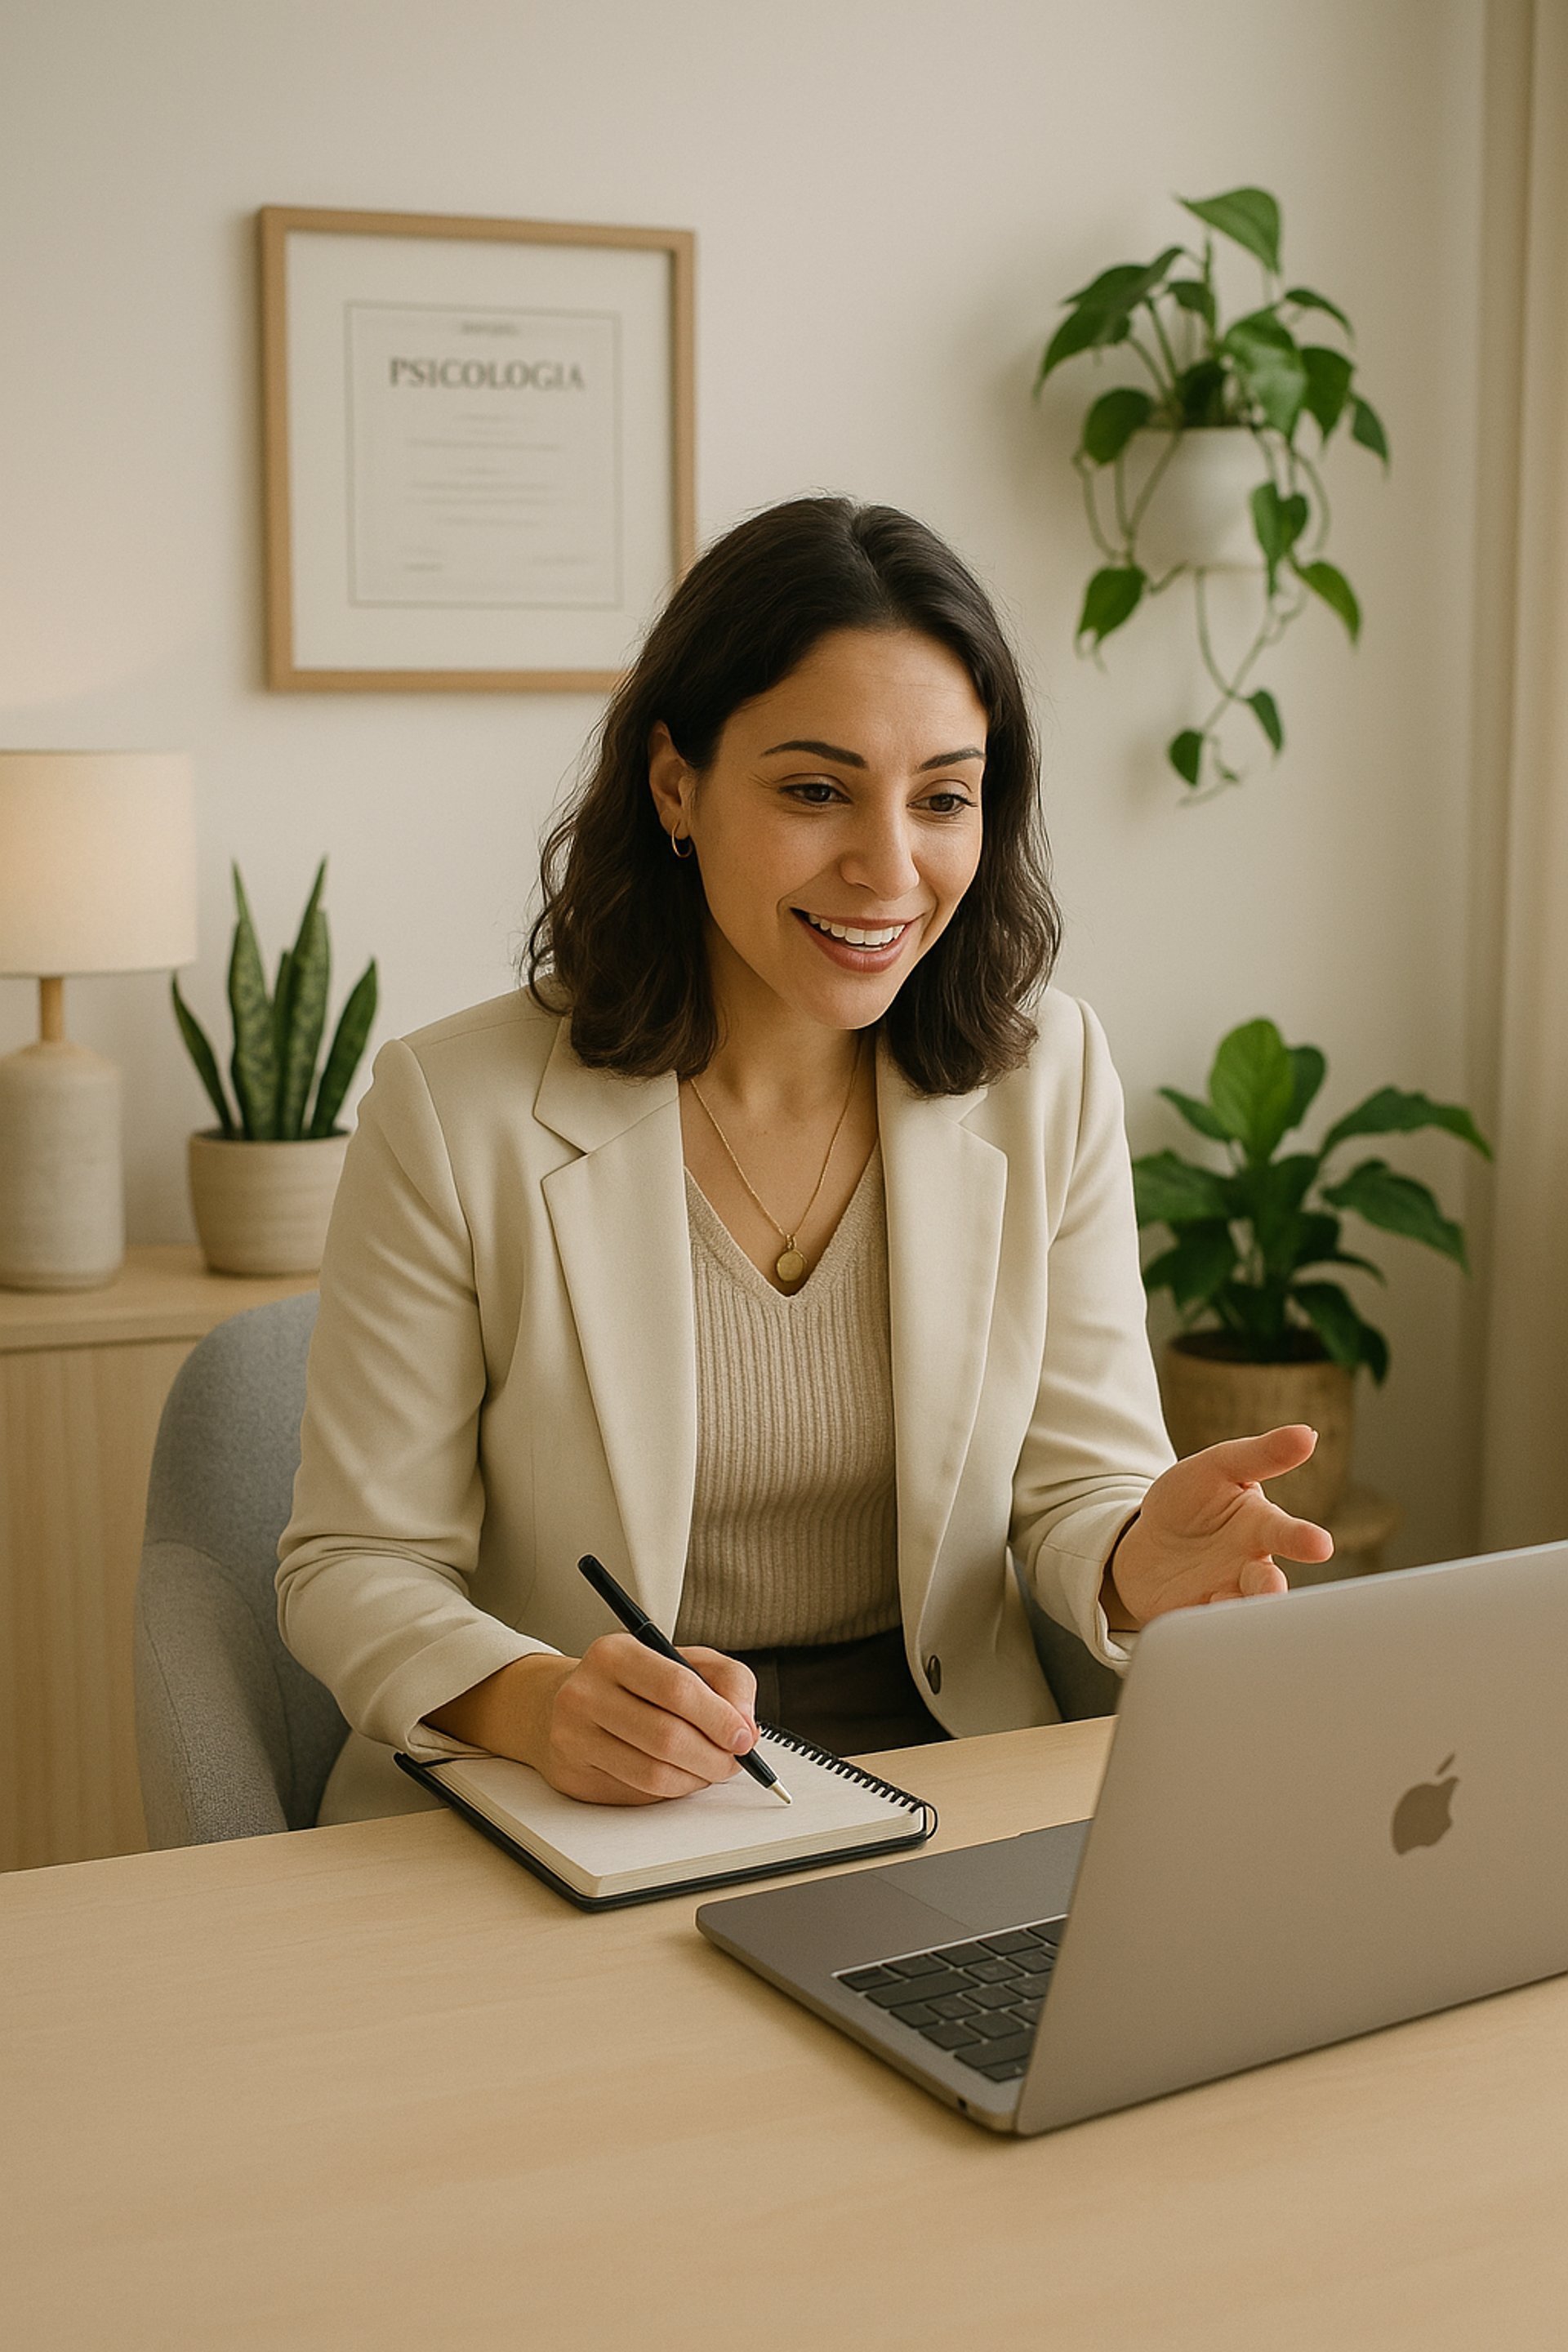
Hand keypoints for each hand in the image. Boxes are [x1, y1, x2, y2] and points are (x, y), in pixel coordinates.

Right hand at [430, 1635, 759, 1805]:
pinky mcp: (572, 1776)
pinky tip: (675, 1775)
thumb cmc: (631, 1683)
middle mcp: (585, 1693)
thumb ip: (727, 1681)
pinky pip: (636, 1795)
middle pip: (667, 1738)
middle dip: (714, 1757)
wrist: (559, 1704)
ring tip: (708, 1769)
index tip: (743, 1737)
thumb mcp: (682, 1660)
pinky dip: (669, 1792)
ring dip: (695, 1780)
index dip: (719, 1718)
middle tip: (733, 1761)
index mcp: (615, 1654)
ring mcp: (573, 1737)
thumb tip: (746, 1727)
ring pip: (653, 1775)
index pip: (676, 1688)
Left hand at [1106, 1424, 1333, 1628]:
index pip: (1286, 1532)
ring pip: (1241, 1611)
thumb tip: (1307, 1434)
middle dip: (1271, 1588)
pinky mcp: (1197, 1619)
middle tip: (1272, 1588)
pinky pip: (1204, 1628)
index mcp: (1260, 1527)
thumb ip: (1259, 1454)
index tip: (1320, 1545)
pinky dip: (1203, 1625)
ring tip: (1226, 1603)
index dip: (1303, 1538)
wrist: (1145, 1544)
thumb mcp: (1216, 1467)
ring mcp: (1225, 1595)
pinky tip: (1198, 1619)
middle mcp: (1251, 1566)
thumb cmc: (1191, 1501)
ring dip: (1238, 1611)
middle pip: (1268, 1583)